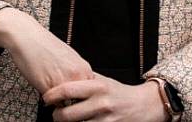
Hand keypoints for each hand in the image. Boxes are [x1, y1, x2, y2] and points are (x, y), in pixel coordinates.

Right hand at [0, 8, 92, 94]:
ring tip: (52, 91)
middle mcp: (77, 77)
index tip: (73, 97)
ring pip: (66, 104)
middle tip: (62, 96)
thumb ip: (77, 73)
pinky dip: (48, 99)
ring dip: (59, 101)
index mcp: (84, 69)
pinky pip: (52, 102)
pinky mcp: (48, 88)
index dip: (80, 98)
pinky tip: (43, 86)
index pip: (89, 95)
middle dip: (71, 102)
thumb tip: (80, 88)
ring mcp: (63, 83)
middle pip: (79, 101)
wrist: (26, 36)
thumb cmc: (45, 45)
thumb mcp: (69, 57)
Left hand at [44, 73, 166, 121]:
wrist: (145, 105)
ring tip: (67, 121)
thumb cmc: (120, 92)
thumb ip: (84, 80)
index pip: (66, 90)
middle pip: (67, 115)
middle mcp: (101, 103)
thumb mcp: (103, 81)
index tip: (46, 98)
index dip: (51, 95)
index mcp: (97, 87)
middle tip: (55, 114)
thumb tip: (60, 75)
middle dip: (56, 116)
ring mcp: (106, 120)